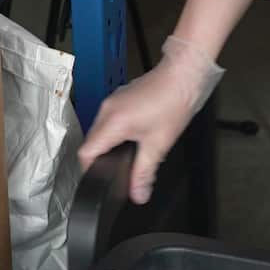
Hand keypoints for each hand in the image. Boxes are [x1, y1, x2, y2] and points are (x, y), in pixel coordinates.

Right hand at [78, 34, 222, 203]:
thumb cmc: (173, 102)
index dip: (89, 170)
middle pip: (91, 142)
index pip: (86, 152)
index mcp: (112, 122)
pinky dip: (116, 131)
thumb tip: (138, 194)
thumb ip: (144, 173)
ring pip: (100, 130)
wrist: (183, 75)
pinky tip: (134, 136)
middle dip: (101, 159)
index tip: (98, 179)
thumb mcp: (158, 145)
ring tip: (127, 154)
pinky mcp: (120, 98)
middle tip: (115, 172)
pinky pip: (109, 119)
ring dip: (109, 144)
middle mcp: (107, 110)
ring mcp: (112, 101)